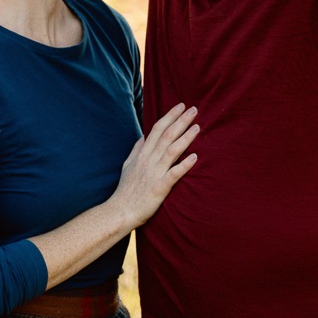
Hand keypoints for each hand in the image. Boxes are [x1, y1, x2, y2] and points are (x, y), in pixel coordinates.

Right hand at [113, 103, 198, 227]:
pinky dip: (184, 165)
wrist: (120, 211)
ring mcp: (154, 173)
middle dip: (181, 121)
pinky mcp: (159, 187)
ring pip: (171, 151)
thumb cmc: (126, 190)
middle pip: (166, 135)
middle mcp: (148, 160)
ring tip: (197, 127)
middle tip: (194, 109)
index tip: (180, 106)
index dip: (169, 116)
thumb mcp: (127, 165)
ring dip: (185, 138)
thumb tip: (143, 137)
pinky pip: (173, 174)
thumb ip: (136, 150)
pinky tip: (195, 157)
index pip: (156, 129)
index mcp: (142, 154)